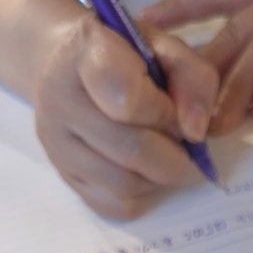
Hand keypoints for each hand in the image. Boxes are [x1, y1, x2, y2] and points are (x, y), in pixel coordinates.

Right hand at [33, 7, 219, 218]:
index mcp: (84, 53)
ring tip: (161, 151)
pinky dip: (142, 195)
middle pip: (132, 150)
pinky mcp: (65, 179)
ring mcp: (56, 144)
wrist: (68, 67)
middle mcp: (60, 100)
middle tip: (178, 138)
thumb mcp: (163, 47)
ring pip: (125, 184)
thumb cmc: (124, 56)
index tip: (174, 108)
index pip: (128, 98)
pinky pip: (116, 206)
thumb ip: (193, 77)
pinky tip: (143, 169)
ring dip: (159, 176)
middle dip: (173, 152)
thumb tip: (196, 132)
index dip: (165, 112)